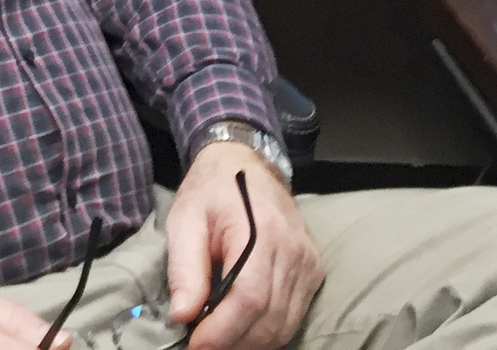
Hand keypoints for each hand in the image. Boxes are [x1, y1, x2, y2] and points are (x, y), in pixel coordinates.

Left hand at [164, 144, 320, 349]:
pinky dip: (267, 332)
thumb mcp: (185, 219)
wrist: (246, 164)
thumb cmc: (211, 192)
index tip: (195, 345)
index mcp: (261, 231)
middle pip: (269, 319)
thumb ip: (185, 267)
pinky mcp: (313, 271)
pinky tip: (241, 329)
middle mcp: (294, 250)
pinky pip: (294, 317)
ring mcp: (308, 262)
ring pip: (284, 325)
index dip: (222, 331)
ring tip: (218, 339)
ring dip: (250, 343)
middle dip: (233, 343)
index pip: (248, 298)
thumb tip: (183, 315)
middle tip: (201, 345)